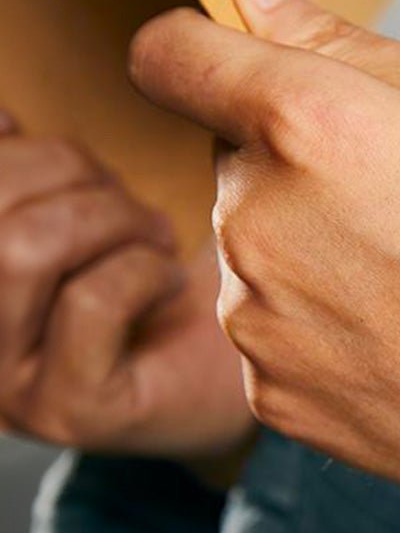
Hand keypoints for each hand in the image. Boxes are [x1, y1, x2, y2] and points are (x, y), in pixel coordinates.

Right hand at [0, 122, 253, 468]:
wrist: (242, 369)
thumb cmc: (158, 278)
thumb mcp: (81, 213)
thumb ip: (26, 180)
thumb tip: (0, 122)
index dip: (22, 154)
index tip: (84, 173)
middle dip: (74, 179)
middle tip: (135, 207)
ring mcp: (5, 388)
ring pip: (23, 249)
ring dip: (113, 220)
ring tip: (156, 238)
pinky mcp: (68, 411)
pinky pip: (90, 301)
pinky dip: (144, 269)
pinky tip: (170, 282)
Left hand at [129, 0, 399, 532]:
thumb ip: (344, 43)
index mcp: (310, 126)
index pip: (173, 55)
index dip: (208, 52)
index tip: (250, 71)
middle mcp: (259, 222)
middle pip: (234, 160)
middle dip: (301, 167)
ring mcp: (258, 320)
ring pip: (256, 250)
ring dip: (312, 250)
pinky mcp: (272, 395)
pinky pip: (272, 332)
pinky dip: (321, 327)